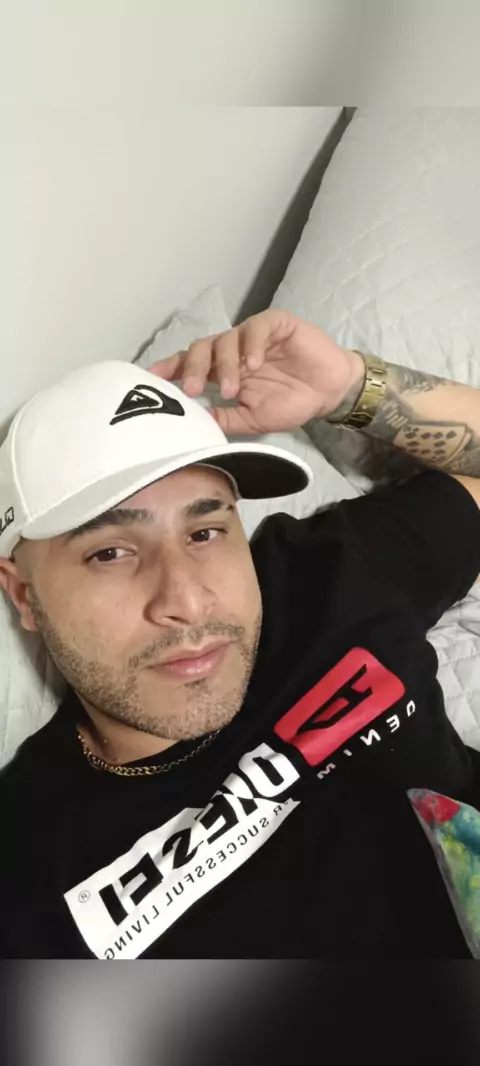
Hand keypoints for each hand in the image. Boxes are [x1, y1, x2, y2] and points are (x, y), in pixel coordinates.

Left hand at [148, 309, 363, 434]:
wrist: (329, 394)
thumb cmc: (291, 403)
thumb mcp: (252, 418)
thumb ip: (224, 418)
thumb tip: (193, 423)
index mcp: (223, 370)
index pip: (190, 364)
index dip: (171, 369)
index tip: (153, 379)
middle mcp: (233, 349)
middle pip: (201, 348)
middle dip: (194, 368)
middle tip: (195, 390)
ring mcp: (253, 335)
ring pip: (226, 338)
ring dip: (225, 364)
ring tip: (233, 387)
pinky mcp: (277, 324)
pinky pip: (257, 327)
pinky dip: (251, 346)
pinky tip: (253, 365)